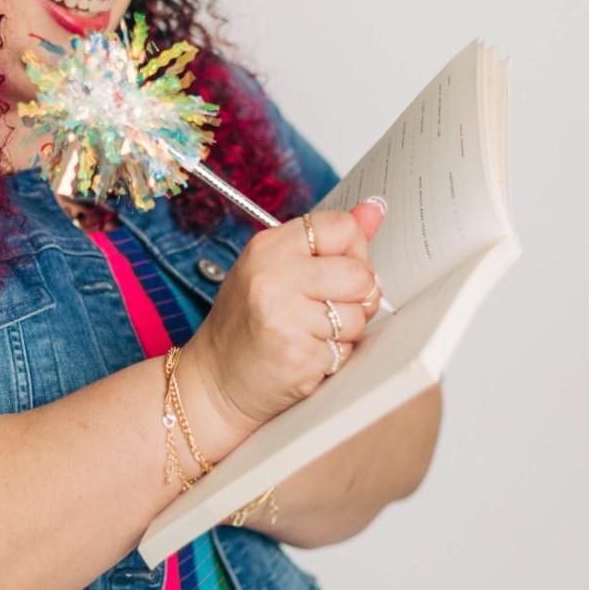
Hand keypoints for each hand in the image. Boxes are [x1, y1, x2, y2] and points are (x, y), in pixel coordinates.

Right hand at [178, 200, 386, 433]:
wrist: (214, 380)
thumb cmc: (248, 323)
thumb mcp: (277, 269)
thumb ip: (328, 242)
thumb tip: (374, 208)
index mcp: (269, 247)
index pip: (342, 227)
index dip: (354, 252)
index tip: (338, 270)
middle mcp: (274, 276)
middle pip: (360, 274)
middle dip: (356, 297)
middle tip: (325, 310)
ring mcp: (285, 316)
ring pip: (358, 316)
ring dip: (344, 332)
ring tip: (309, 335)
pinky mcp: (299, 355)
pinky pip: (346, 350)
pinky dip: (333, 358)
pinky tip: (304, 356)